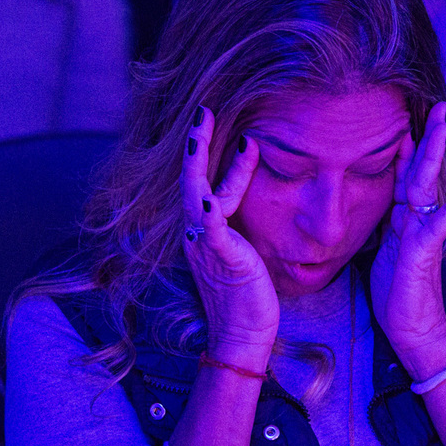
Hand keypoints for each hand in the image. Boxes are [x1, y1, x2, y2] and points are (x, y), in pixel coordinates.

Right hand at [180, 106, 278, 370]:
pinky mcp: (222, 259)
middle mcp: (198, 234)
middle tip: (202, 110)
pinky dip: (210, 212)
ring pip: (197, 195)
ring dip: (202, 162)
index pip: (201, 182)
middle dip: (195, 144)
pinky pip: (211, 230)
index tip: (213, 121)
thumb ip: (241, 227)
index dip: (205, 152)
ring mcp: (206, 246)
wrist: (242, 336)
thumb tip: (254, 204)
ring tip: (205, 130)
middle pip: (190, 180)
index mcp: (203, 231)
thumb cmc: (248, 296)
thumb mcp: (244, 252)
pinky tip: (210, 197)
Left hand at [369, 102, 445, 375]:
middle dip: (430, 138)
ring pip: (428, 190)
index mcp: (405, 219)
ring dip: (435, 158)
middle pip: (423, 172)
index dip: (409, 147)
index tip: (410, 117)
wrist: (413, 331)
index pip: (407, 175)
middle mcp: (417, 222)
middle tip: (441, 107)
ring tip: (444, 129)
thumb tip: (390, 201)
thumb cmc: (397, 294)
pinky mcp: (422, 256)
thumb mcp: (385, 251)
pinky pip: (435, 228)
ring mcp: (422, 236)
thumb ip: (391, 224)